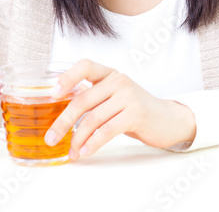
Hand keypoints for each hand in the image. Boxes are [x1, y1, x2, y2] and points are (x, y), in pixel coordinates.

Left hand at [44, 59, 195, 159]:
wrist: (167, 119)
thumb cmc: (135, 110)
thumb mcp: (114, 97)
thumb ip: (93, 98)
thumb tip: (59, 112)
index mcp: (110, 74)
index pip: (85, 66)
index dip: (67, 78)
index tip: (52, 95)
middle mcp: (118, 81)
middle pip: (82, 100)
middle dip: (62, 122)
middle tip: (50, 138)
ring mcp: (128, 96)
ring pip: (92, 119)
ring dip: (77, 139)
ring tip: (72, 152)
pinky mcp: (135, 114)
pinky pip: (107, 131)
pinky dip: (93, 144)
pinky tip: (85, 152)